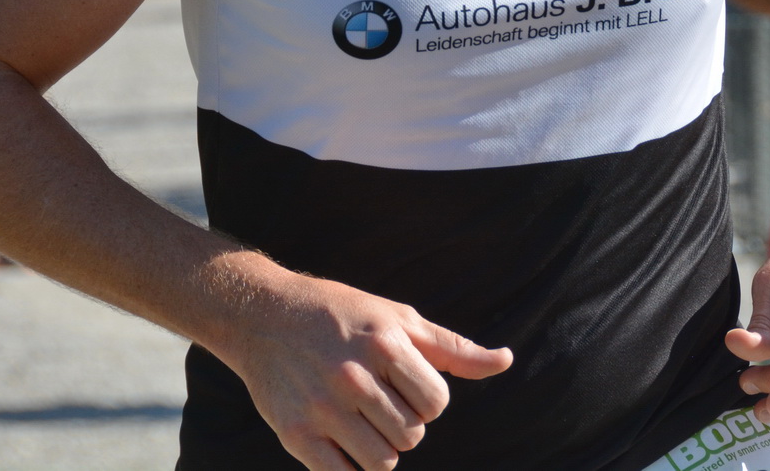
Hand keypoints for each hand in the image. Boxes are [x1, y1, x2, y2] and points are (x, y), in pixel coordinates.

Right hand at [227, 270, 512, 469]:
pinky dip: (352, 467)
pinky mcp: (295, 433)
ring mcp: (322, 407)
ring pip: (383, 462)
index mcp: (386, 345)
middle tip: (378, 399)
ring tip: (362, 419)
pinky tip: (342, 440)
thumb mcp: (399, 319)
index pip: (436, 403)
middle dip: (403, 423)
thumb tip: (506, 360)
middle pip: (412, 435)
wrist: (264, 315)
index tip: (403, 382)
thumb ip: (453, 348)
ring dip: (381, 448)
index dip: (426, 398)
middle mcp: (354, 377)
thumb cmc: (344, 315)